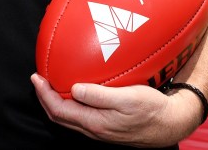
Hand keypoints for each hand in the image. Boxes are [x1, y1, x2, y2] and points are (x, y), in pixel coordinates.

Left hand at [31, 74, 199, 147]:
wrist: (170, 123)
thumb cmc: (152, 109)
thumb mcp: (128, 98)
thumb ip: (100, 95)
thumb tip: (74, 89)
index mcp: (95, 123)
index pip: (59, 110)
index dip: (44, 95)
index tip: (36, 77)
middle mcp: (94, 129)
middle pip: (59, 116)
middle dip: (45, 98)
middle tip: (38, 79)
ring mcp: (100, 129)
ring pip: (69, 118)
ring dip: (55, 101)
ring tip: (51, 84)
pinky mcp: (106, 126)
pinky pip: (80, 116)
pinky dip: (70, 104)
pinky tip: (74, 92)